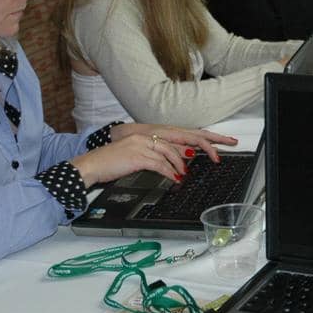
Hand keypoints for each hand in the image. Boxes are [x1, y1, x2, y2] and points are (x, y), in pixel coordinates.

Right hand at [71, 125, 238, 186]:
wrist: (92, 165)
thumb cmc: (113, 163)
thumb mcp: (138, 156)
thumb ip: (157, 157)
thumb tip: (176, 165)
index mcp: (150, 134)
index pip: (182, 133)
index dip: (202, 138)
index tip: (219, 144)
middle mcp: (148, 135)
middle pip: (182, 138)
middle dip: (204, 146)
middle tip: (219, 156)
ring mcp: (142, 144)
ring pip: (170, 152)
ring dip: (180, 165)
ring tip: (185, 174)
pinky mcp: (137, 156)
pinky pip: (159, 164)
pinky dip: (169, 172)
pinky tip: (174, 178)